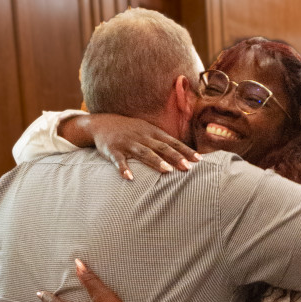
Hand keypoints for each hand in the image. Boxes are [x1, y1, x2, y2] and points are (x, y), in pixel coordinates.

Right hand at [63, 113, 199, 179]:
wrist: (102, 123)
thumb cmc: (130, 129)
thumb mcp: (147, 130)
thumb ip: (163, 141)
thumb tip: (184, 153)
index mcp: (152, 132)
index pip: (172, 142)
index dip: (185, 151)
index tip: (199, 160)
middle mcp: (142, 137)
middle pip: (161, 147)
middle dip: (175, 157)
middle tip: (188, 167)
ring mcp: (127, 143)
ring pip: (144, 153)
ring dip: (156, 162)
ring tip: (167, 171)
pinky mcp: (113, 150)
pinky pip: (119, 161)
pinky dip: (124, 169)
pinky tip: (130, 178)